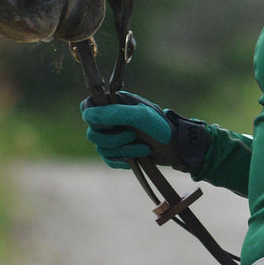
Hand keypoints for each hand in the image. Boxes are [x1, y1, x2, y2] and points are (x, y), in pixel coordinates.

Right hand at [79, 91, 208, 172]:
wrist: (176, 147)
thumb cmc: (161, 127)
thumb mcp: (140, 116)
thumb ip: (115, 113)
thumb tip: (89, 115)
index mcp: (116, 103)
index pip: (87, 106)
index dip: (92, 117)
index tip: (106, 123)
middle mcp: (112, 119)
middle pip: (92, 133)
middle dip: (113, 139)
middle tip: (133, 136)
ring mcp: (114, 135)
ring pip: (101, 148)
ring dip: (123, 151)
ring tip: (143, 148)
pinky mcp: (118, 152)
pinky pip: (108, 160)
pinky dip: (122, 161)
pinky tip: (137, 156)